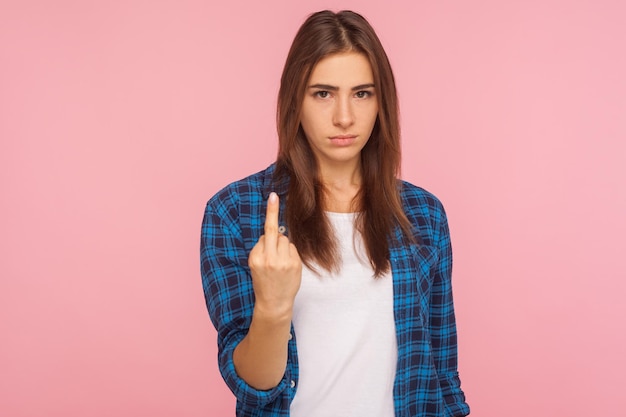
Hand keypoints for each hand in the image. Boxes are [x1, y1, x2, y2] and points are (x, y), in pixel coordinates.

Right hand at [248, 192, 301, 314]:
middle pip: (275, 232)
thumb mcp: (256, 265)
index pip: (264, 233)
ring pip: (284, 239)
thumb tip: (274, 231)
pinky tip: (287, 265)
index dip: (270, 214)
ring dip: (283, 245)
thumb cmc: (264, 282)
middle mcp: (269, 258)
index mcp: (256, 257)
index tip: (273, 196)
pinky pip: (292, 248)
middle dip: (274, 223)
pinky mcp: (295, 264)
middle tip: (273, 206)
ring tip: (280, 262)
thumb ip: (263, 247)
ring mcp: (283, 261)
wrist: (273, 303)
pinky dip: (290, 253)